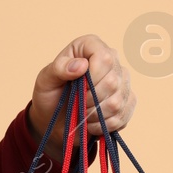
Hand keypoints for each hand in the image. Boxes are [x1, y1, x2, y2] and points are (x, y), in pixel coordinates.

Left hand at [28, 34, 135, 154]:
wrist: (55, 119)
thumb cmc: (50, 94)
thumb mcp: (45, 80)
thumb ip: (59, 68)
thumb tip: (81, 65)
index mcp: (91, 47)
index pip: (105, 58)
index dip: (92, 77)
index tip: (77, 87)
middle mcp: (112, 61)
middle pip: (112, 82)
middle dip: (89, 99)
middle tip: (76, 102)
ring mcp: (123, 82)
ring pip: (117, 102)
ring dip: (94, 114)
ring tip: (82, 113)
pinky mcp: (128, 102)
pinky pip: (122, 116)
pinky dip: (102, 125)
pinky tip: (91, 122)